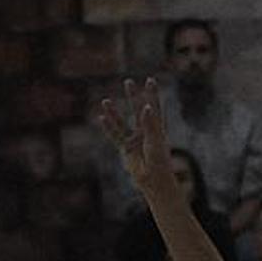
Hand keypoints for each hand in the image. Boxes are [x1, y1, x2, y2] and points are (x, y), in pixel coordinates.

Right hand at [98, 78, 172, 192]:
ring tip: (105, 101)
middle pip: (137, 110)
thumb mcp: (155, 141)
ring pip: (122, 122)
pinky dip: (108, 128)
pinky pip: (115, 136)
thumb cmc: (159, 161)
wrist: (153, 180)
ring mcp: (134, 139)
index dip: (152, 94)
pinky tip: (101, 118)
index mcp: (157, 128)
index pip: (154, 107)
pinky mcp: (125, 149)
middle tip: (128, 82)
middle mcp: (145, 131)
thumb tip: (146, 106)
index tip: (150, 80)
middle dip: (133, 96)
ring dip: (114, 112)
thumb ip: (150, 124)